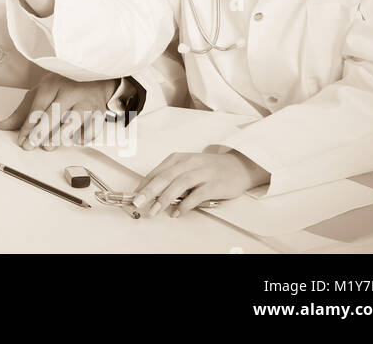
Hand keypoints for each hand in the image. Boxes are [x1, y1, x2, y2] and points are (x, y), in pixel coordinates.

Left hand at [0, 72, 118, 149]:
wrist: (94, 82)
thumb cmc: (64, 89)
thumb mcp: (40, 93)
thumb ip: (23, 111)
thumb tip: (4, 126)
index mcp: (53, 84)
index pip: (37, 108)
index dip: (28, 126)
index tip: (22, 140)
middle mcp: (70, 92)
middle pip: (53, 116)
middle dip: (40, 134)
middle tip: (31, 145)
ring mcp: (86, 103)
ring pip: (71, 124)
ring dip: (58, 138)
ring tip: (48, 145)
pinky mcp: (99, 114)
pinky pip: (88, 131)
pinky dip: (79, 139)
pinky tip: (71, 140)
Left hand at [131, 151, 270, 216]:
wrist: (239, 166)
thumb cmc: (209, 168)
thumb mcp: (187, 167)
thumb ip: (171, 177)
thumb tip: (151, 193)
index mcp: (179, 158)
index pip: (157, 172)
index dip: (144, 184)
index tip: (133, 196)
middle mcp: (189, 163)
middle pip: (165, 176)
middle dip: (149, 190)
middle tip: (138, 202)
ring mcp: (202, 173)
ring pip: (179, 184)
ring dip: (164, 198)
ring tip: (155, 210)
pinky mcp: (214, 184)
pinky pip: (197, 195)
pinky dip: (186, 204)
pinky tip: (178, 212)